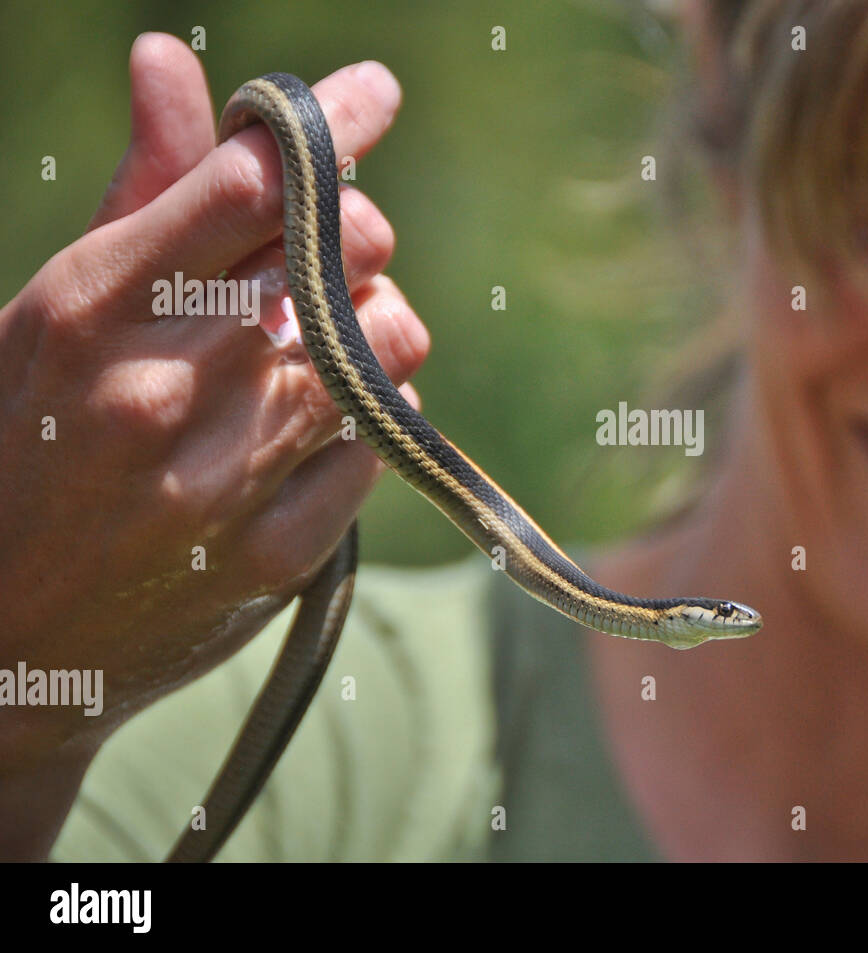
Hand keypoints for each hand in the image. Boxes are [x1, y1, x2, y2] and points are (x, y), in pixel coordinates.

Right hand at [0, 34, 428, 857]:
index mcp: (90, 310)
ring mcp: (224, 481)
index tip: (374, 93)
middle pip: (344, 253)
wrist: (3, 644)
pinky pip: (384, 437)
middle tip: (321, 254)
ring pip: (385, 340)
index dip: (331, 124)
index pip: (251, 184)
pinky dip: (368, 415)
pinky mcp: (278, 555)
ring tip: (308, 349)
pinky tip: (311, 428)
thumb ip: (141, 196)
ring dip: (367, 326)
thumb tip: (170, 58)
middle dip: (351, 236)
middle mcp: (160, 390)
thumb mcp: (54, 314)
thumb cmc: (22, 450)